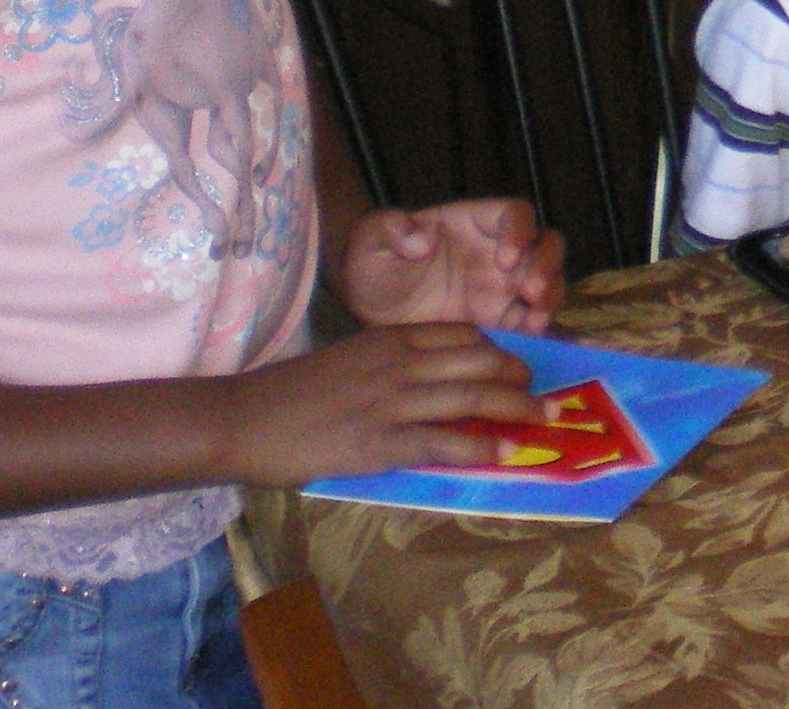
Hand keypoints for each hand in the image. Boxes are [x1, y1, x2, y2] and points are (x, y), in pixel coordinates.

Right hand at [223, 323, 540, 485]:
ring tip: (546, 421)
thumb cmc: (291, 395)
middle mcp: (399, 362)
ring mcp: (391, 400)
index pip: (463, 334)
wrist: (242, 417)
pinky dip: (480, 446)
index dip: (500, 350)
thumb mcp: (350, 362)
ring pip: (473, 396)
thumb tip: (429, 386)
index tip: (520, 367)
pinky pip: (443, 440)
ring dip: (517, 409)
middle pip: (480, 360)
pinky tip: (505, 454)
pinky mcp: (378, 441)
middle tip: (545, 397)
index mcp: (390, 338)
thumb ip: (389, 367)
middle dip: (520, 378)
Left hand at [335, 198, 564, 332]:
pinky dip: (541, 332)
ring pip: (551, 283)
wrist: (369, 311)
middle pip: (546, 246)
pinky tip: (530, 344)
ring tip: (533, 322)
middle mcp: (500, 251)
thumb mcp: (369, 239)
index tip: (504, 258)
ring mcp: (505, 287)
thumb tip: (420, 240)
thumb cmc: (374, 264)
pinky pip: (534, 323)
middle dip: (546, 266)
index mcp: (476, 223)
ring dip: (550, 300)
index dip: (519, 231)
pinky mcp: (504, 321)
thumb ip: (388, 228)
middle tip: (530, 292)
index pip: (515, 214)